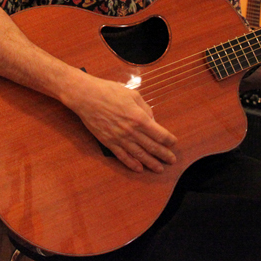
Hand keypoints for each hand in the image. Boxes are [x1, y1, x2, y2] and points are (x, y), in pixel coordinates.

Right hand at [62, 74, 177, 172]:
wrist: (87, 97)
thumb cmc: (109, 91)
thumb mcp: (133, 94)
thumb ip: (145, 108)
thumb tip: (152, 120)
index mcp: (139, 118)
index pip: (160, 134)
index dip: (169, 140)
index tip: (173, 142)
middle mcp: (131, 131)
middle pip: (152, 147)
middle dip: (164, 154)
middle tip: (172, 160)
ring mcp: (119, 138)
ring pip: (139, 155)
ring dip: (151, 163)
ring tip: (159, 168)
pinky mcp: (108, 142)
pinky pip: (122, 156)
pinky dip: (132, 164)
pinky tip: (139, 169)